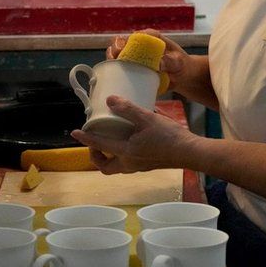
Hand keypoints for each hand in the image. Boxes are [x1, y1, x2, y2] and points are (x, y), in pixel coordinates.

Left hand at [71, 95, 200, 173]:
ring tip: (109, 139)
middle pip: (105, 166)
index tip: (75, 132)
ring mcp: (139, 166)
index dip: (85, 138)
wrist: (190, 152)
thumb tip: (109, 100)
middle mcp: (129, 163)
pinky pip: (127, 162)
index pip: (99, 145)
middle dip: (95, 155)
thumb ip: (128, 109)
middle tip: (93, 141)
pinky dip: (122, 152)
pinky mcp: (148, 164)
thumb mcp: (147, 118)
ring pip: (116, 166)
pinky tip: (130, 136)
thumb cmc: (169, 137)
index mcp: (126, 153)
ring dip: (108, 155)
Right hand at [106, 29, 191, 92]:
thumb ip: (171, 61)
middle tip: (115, 59)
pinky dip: (115, 72)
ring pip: (117, 55)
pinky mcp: (133, 69)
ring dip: (112, 61)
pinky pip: (121, 69)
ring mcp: (135, 57)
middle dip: (114, 50)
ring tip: (112, 69)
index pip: (135, 36)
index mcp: (150, 38)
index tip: (122, 50)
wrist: (183, 77)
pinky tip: (114, 79)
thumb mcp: (179, 62)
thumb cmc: (182, 65)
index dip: (126, 41)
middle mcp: (140, 45)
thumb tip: (159, 63)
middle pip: (121, 43)